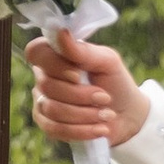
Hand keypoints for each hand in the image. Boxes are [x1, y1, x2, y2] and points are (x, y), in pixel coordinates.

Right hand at [26, 25, 149, 148]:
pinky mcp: (47, 124)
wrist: (127, 115)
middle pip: (47, 86)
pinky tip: (100, 129)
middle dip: (81, 95)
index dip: (54, 65)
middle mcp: (44, 77)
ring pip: (52, 109)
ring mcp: (42, 101)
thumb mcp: (107, 61)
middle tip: (105, 97)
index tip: (78, 74)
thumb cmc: (115, 82)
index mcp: (55, 56)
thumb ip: (83, 50)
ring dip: (85, 114)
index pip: (36, 52)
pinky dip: (81, 130)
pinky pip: (54, 129)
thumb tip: (61, 32)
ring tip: (107, 114)